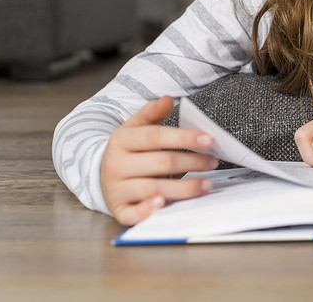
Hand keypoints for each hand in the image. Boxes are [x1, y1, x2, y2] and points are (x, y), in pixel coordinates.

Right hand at [100, 96, 218, 225]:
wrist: (98, 174)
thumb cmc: (128, 150)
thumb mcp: (135, 128)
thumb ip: (152, 113)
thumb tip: (168, 99)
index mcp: (121, 140)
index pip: (155, 136)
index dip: (183, 137)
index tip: (209, 139)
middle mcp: (116, 165)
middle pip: (159, 163)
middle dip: (191, 162)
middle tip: (213, 162)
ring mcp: (116, 189)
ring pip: (152, 189)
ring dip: (183, 188)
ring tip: (206, 184)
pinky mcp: (118, 210)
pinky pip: (132, 214)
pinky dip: (147, 211)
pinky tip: (164, 205)